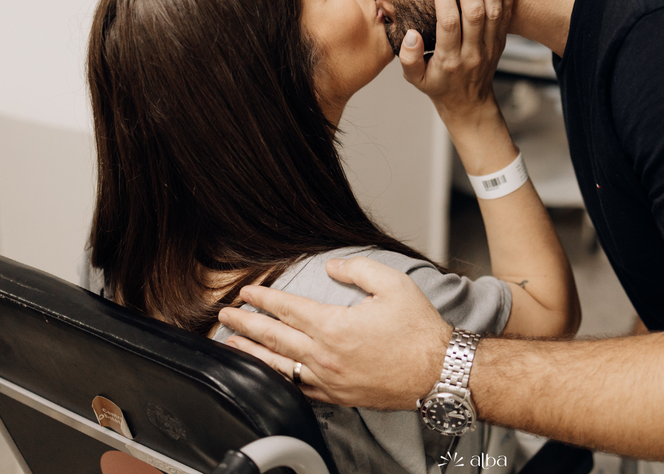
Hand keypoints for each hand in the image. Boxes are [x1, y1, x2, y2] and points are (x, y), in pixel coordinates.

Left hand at [217, 256, 450, 409]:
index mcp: (334, 326)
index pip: (287, 309)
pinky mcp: (338, 397)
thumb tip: (333, 266)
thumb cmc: (419, 330)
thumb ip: (358, 269)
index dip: (263, 298)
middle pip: (274, 338)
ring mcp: (329, 380)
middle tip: (225, 315)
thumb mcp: (393, 284)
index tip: (246, 291)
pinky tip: (270, 373)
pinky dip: (278, 379)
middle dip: (245, 325)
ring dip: (252, 354)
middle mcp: (325, 356)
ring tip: (232, 345)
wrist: (438, 371)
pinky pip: (299, 389)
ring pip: (279, 367)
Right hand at [399, 0, 514, 124]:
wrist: (469, 104)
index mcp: (449, 59)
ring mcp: (490, 47)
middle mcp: (473, 52)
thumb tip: (410, 34)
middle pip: (475, 12)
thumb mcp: (415, 79)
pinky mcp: (501, 43)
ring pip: (495, 11)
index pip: (448, 22)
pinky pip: (507, 17)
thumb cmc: (438, 87)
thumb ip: (409, 58)